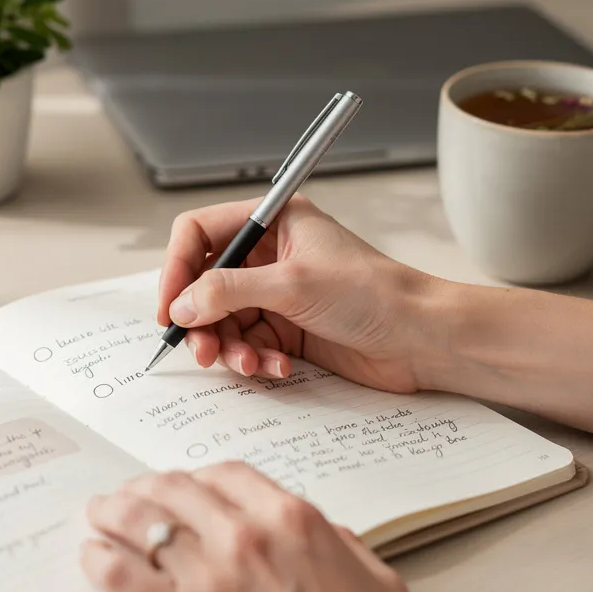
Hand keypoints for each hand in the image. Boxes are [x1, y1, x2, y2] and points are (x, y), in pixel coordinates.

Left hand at [81, 462, 420, 591]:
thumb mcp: (373, 575)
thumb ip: (337, 543)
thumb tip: (323, 537)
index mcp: (291, 517)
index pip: (224, 473)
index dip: (196, 476)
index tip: (184, 484)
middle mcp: (245, 536)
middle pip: (175, 489)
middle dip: (146, 487)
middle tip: (130, 492)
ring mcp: (211, 578)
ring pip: (141, 523)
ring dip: (114, 513)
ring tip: (100, 513)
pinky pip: (124, 578)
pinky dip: (101, 561)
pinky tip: (93, 556)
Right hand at [157, 195, 441, 392]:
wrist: (422, 339)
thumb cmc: (374, 294)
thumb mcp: (293, 285)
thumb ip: (229, 291)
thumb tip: (182, 305)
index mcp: (272, 221)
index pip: (199, 233)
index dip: (177, 268)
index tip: (170, 307)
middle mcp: (269, 255)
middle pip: (205, 283)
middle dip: (201, 320)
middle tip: (201, 350)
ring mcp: (277, 294)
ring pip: (223, 320)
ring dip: (229, 347)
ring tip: (248, 364)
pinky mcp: (288, 330)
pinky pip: (248, 345)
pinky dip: (255, 361)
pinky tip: (279, 369)